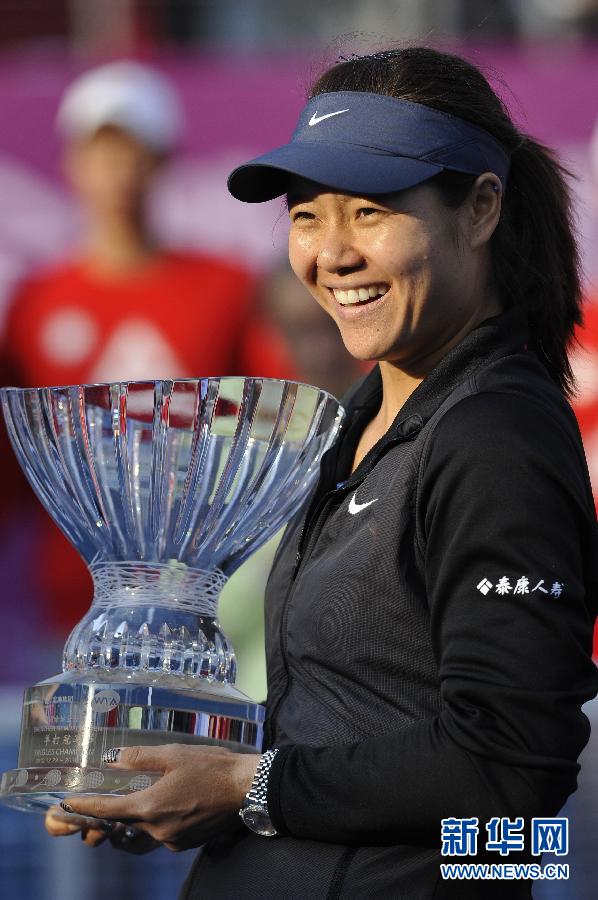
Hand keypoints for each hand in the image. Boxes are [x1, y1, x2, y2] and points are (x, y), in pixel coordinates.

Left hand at [60, 744, 259, 851]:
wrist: (245, 788)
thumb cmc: (211, 767)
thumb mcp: (174, 754)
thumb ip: (140, 758)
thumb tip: (113, 759)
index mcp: (151, 806)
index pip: (107, 812)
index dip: (84, 808)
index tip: (66, 806)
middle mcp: (157, 829)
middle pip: (124, 824)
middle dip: (110, 815)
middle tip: (104, 802)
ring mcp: (171, 840)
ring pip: (142, 831)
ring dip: (136, 818)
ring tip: (138, 801)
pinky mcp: (184, 843)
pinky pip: (160, 835)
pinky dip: (155, 822)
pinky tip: (166, 804)